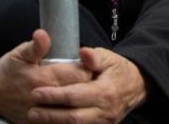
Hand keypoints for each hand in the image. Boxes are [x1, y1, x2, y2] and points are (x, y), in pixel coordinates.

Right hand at [0, 29, 92, 122]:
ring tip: (82, 92)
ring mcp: (43, 112)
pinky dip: (68, 113)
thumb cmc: (7, 71)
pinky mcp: (39, 123)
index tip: (89, 64)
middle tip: (89, 77)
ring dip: (79, 100)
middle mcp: (45, 97)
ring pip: (72, 108)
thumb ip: (35, 46)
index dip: (87, 68)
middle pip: (79, 91)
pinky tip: (70, 106)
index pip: (79, 74)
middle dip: (87, 84)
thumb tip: (43, 34)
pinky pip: (61, 120)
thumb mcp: (19, 54)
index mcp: (43, 78)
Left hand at [28, 47, 146, 123]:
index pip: (75, 96)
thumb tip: (82, 52)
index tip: (36, 93)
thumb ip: (94, 56)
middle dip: (50, 116)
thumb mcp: (108, 58)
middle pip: (73, 118)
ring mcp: (103, 123)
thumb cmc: (117, 70)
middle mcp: (104, 111)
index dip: (54, 96)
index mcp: (105, 92)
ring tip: (36, 119)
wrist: (136, 86)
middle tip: (32, 111)